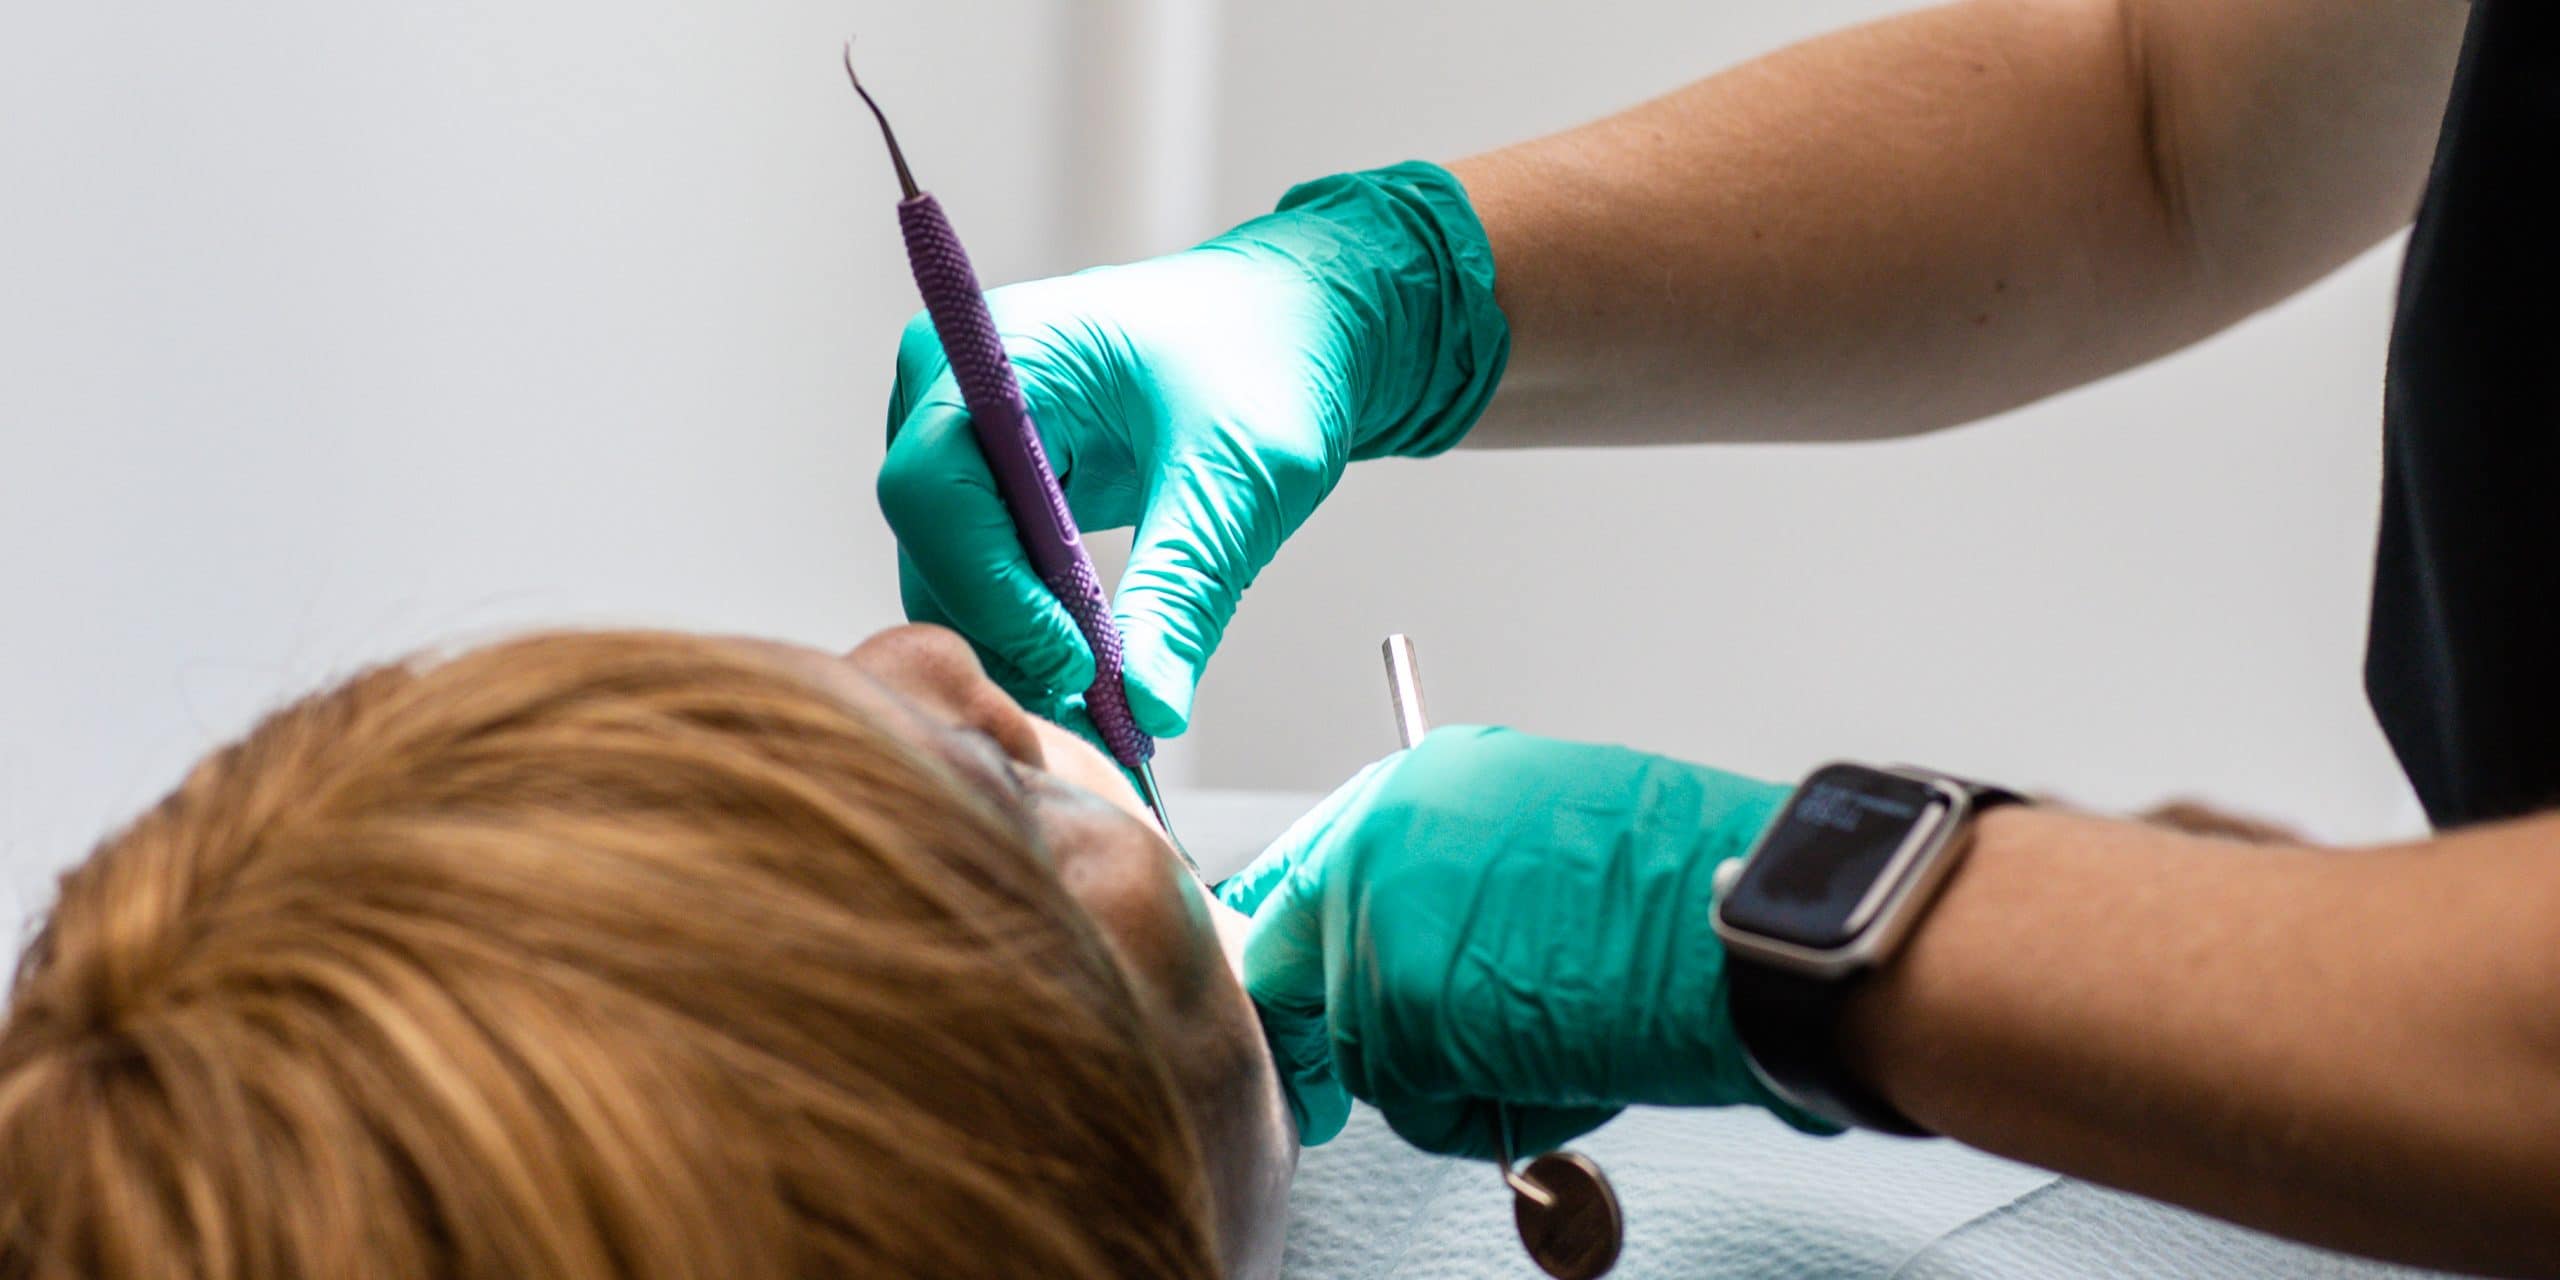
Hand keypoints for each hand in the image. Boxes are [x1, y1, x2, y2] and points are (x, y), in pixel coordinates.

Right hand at [879, 163, 1506, 737]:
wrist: (1306, 327)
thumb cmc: (1274, 359)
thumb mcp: (1239, 478)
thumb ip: (1183, 590)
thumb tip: (1148, 705)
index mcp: (1000, 350)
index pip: (934, 489)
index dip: (993, 590)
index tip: (1080, 662)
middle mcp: (953, 389)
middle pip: (933, 544)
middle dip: (1007, 637)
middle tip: (1098, 714)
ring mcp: (967, 439)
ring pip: (950, 576)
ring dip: (1017, 650)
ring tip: (1107, 710)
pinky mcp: (996, 485)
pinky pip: (985, 577)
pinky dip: (1032, 633)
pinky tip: (1097, 678)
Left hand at [1218, 726, 1838, 1153]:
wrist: (1747, 914)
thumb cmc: (1692, 879)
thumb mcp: (1557, 828)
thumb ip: (1468, 872)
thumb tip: (1444, 936)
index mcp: (1420, 784)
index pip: (1312, 879)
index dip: (1325, 953)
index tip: (1324, 997)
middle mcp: (1379, 839)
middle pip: (1312, 971)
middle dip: (1375, 1029)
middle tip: (1446, 1060)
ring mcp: (1380, 922)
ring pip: (1369, 1052)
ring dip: (1450, 1079)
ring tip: (1554, 1049)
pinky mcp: (1404, 1008)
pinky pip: (1418, 1104)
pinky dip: (1484, 1119)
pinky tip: (1561, 1075)